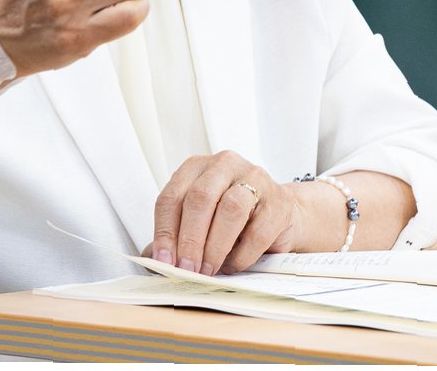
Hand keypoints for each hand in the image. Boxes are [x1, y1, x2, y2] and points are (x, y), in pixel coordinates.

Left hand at [152, 151, 301, 275]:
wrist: (280, 215)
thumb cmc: (233, 220)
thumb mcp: (200, 222)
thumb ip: (176, 236)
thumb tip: (156, 260)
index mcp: (198, 167)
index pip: (172, 197)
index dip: (165, 231)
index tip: (163, 261)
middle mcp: (225, 165)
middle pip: (200, 198)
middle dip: (190, 240)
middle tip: (186, 269)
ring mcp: (255, 179)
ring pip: (230, 209)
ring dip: (214, 247)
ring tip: (208, 270)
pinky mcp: (279, 201)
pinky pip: (257, 231)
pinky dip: (241, 255)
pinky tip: (234, 264)